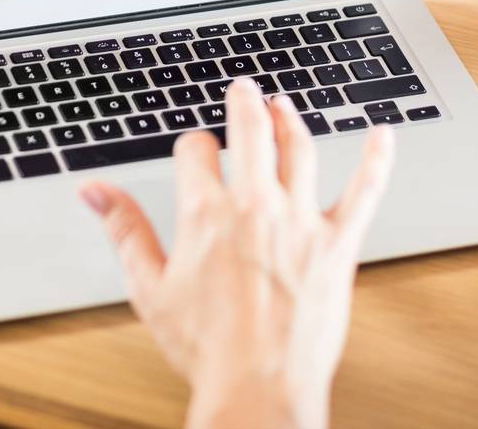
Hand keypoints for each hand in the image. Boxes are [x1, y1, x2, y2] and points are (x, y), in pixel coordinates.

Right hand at [80, 80, 395, 428]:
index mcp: (207, 213)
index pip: (196, 151)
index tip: (194, 152)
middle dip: (245, 103)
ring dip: (290, 120)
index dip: (192, 146)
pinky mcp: (339, 245)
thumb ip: (124, 230)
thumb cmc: (205, 347)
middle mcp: (256, 207)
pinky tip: (382, 133)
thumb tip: (95, 191)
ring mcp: (301, 222)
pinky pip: (365, 191)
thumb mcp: (149, 287)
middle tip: (244, 88)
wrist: (258, 388)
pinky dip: (376, 159)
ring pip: (299, 150)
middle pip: (251, 131)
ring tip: (284, 106)